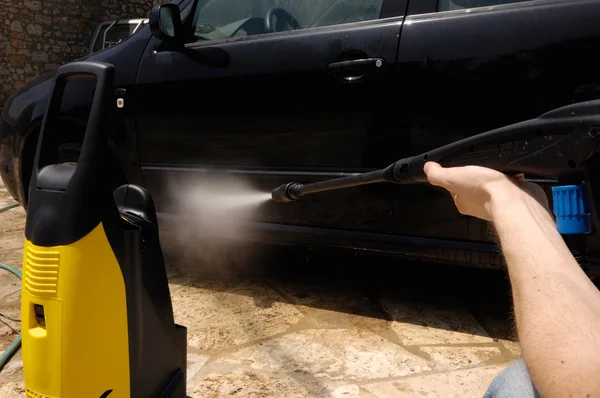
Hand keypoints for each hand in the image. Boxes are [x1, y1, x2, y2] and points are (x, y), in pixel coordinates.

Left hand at [423, 162, 549, 221]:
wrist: (513, 200)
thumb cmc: (484, 191)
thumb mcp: (451, 178)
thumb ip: (437, 174)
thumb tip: (428, 168)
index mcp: (462, 201)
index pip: (455, 186)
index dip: (457, 175)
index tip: (461, 168)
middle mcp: (479, 204)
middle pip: (474, 185)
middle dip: (478, 174)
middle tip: (481, 168)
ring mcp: (497, 202)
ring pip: (493, 186)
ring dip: (495, 176)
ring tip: (496, 171)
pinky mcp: (514, 198)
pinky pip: (511, 186)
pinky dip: (511, 179)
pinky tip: (510, 175)